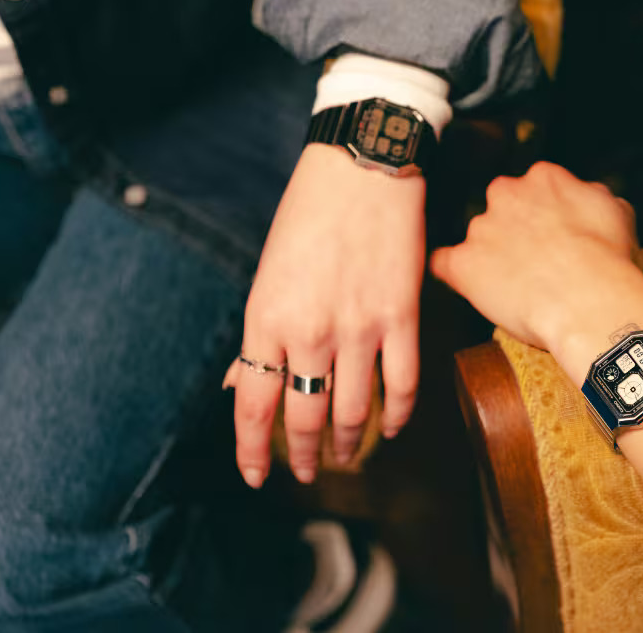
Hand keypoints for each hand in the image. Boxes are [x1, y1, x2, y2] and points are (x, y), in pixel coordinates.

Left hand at [234, 144, 424, 487]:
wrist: (364, 168)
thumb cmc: (309, 214)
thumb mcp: (267, 273)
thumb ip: (260, 334)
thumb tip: (240, 382)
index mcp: (266, 319)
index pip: (253, 405)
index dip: (251, 450)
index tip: (254, 475)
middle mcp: (310, 333)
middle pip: (303, 418)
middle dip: (301, 455)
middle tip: (304, 471)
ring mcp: (360, 329)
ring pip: (353, 411)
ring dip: (346, 442)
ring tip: (343, 456)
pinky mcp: (402, 318)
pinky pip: (402, 385)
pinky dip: (397, 415)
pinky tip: (391, 428)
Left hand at [430, 161, 642, 355]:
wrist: (590, 302)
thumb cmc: (608, 263)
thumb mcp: (617, 212)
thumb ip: (591, 195)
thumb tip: (587, 196)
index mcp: (543, 178)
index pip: (533, 187)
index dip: (543, 212)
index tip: (551, 231)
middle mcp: (507, 195)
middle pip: (502, 206)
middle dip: (514, 228)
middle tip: (535, 257)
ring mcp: (481, 229)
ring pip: (478, 237)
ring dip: (491, 254)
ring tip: (517, 283)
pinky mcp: (463, 264)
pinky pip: (445, 265)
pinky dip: (455, 274)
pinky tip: (472, 284)